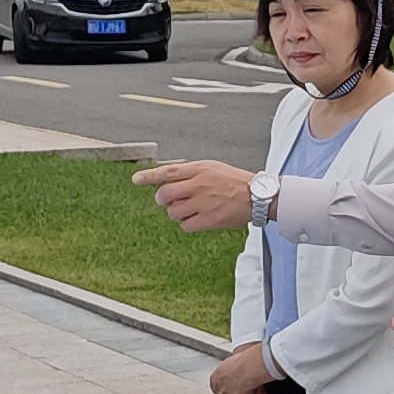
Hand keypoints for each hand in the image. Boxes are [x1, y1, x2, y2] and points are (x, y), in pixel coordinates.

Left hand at [138, 159, 256, 232]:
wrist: (257, 196)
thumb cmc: (235, 181)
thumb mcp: (212, 168)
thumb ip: (190, 172)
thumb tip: (168, 179)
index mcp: (199, 170)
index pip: (168, 172)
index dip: (150, 176)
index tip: (136, 179)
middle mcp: (199, 185)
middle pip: (165, 195)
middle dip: (163, 200)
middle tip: (169, 201)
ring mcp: (203, 203)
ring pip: (173, 212)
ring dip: (176, 213)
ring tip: (190, 209)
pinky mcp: (209, 219)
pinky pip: (186, 225)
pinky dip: (187, 224)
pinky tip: (197, 219)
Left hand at [208, 339, 273, 393]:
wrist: (249, 368)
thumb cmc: (243, 361)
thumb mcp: (232, 360)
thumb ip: (230, 365)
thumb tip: (235, 360)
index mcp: (214, 378)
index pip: (219, 384)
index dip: (229, 384)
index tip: (236, 382)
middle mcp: (217, 389)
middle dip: (230, 393)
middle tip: (242, 389)